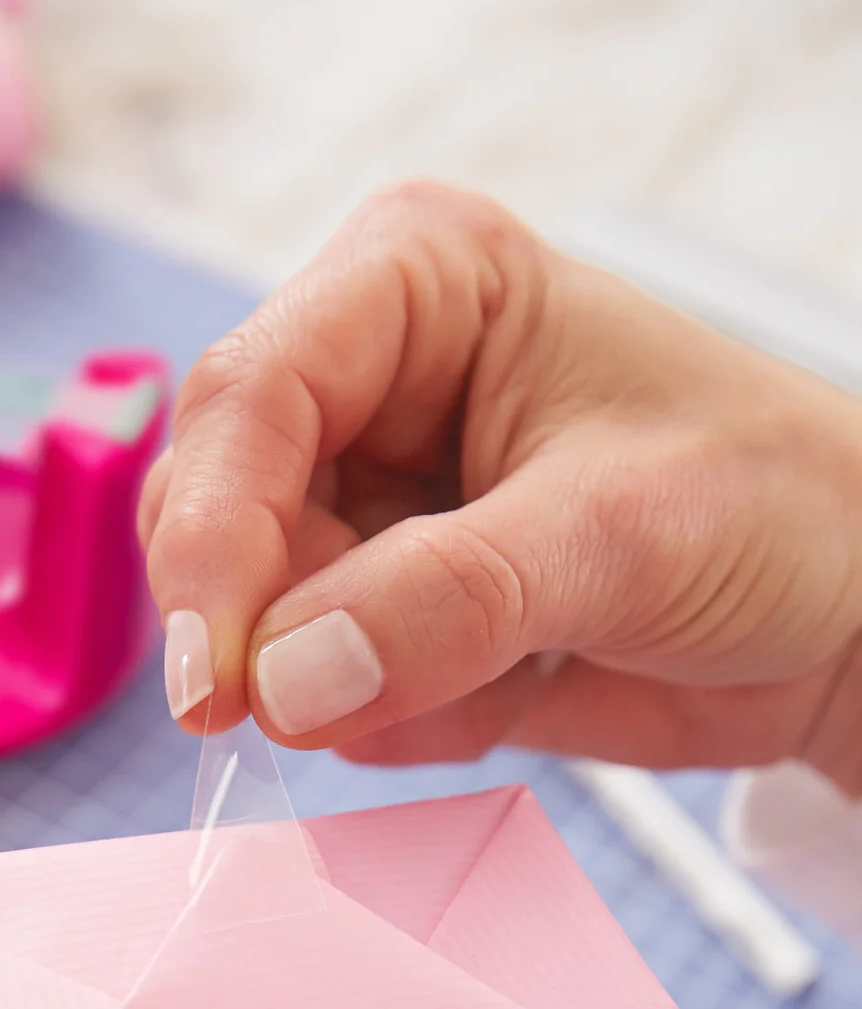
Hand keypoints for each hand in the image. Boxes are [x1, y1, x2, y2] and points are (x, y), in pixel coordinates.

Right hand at [140, 183, 861, 793]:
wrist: (839, 616)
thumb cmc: (771, 507)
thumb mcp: (617, 536)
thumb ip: (443, 603)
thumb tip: (278, 683)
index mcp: (415, 287)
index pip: (248, 401)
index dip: (209, 542)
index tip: (213, 682)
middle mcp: (369, 385)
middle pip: (219, 514)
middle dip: (281, 629)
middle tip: (364, 698)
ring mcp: (370, 502)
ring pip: (260, 622)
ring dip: (369, 686)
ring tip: (513, 663)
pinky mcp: (384, 605)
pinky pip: (320, 693)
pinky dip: (407, 722)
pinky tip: (515, 684)